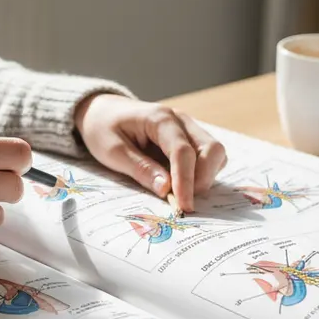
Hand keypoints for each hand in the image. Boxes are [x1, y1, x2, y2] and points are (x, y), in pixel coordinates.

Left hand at [73, 94, 226, 212]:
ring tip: (180, 193)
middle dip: (202, 180)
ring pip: (215, 153)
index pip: (182, 151)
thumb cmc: (103, 129)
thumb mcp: (112, 151)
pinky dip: (203, 173)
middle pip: (211, 149)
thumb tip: (166, 189)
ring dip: (205, 177)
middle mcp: (180, 120)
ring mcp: (188, 127)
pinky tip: (183, 184)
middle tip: (182, 202)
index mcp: (159, 118)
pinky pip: (209, 156)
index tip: (184, 206)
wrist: (103, 111)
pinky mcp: (190, 138)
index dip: (185, 182)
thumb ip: (140, 169)